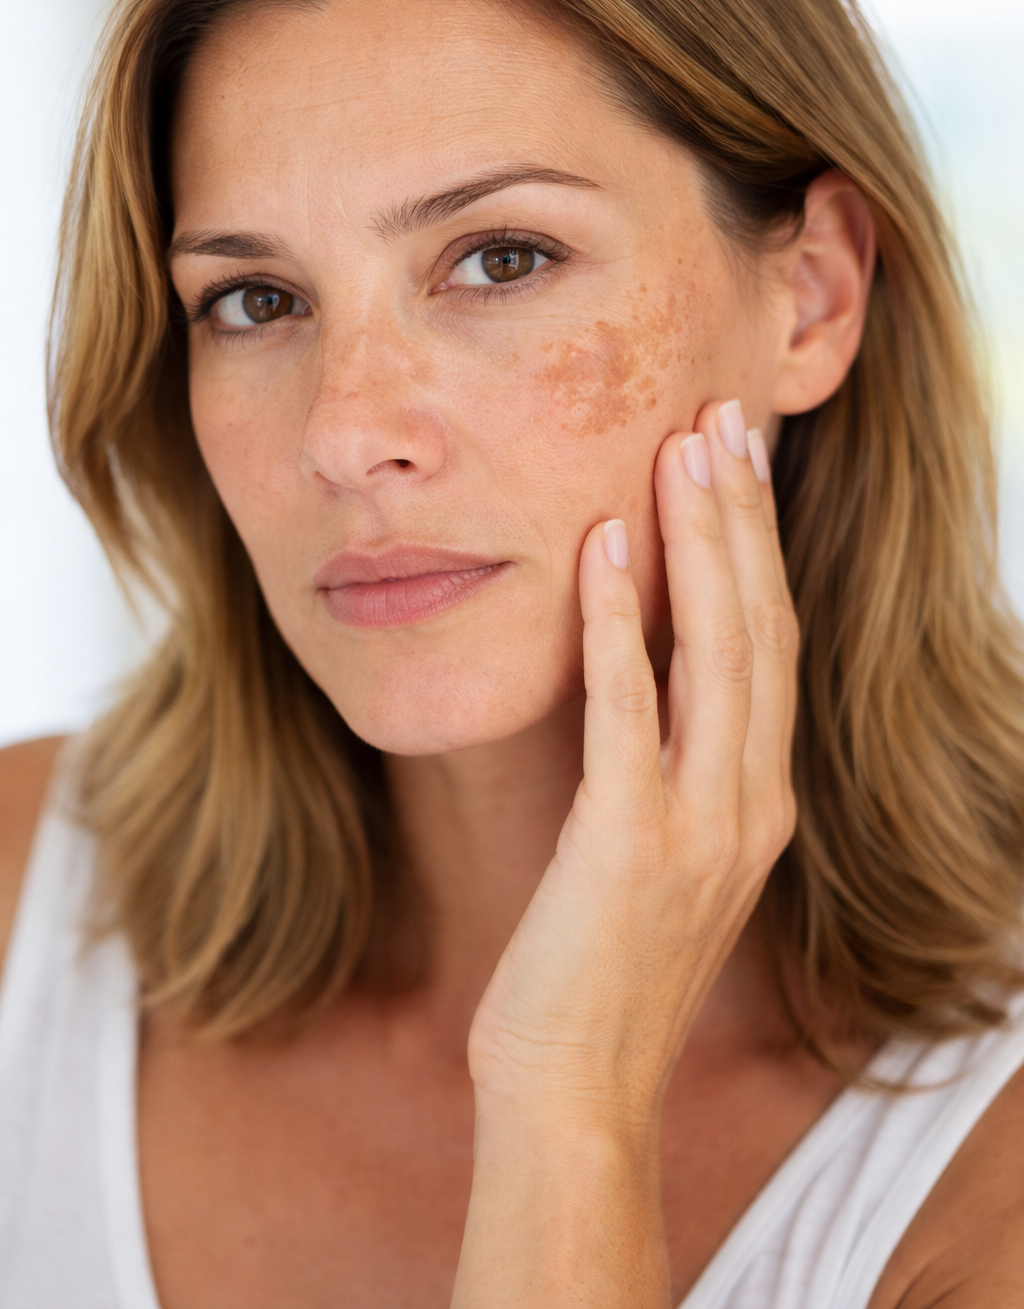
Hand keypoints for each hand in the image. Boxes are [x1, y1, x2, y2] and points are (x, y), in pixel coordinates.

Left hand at [453, 400, 797, 1306]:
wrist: (576, 1089)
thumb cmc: (600, 971)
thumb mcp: (658, 860)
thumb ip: (673, 774)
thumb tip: (646, 683)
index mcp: (757, 802)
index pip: (768, 646)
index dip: (756, 546)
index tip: (737, 461)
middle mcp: (749, 804)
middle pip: (758, 628)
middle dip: (741, 517)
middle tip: (721, 417)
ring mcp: (699, 825)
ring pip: (716, 653)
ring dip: (699, 543)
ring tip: (681, 448)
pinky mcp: (630, 844)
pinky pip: (629, 710)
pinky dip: (617, 623)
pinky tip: (600, 545)